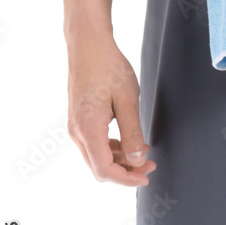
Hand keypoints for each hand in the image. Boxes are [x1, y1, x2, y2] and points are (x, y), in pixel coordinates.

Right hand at [66, 35, 155, 185]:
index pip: (105, 170)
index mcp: (88, 128)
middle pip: (99, 168)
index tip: (146, 175)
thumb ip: (133, 133)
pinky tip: (128, 141)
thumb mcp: (128, 100)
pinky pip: (93, 145)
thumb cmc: (108, 67)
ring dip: (119, 160)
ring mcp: (74, 126)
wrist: (88, 45)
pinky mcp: (77, 120)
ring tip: (143, 152)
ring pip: (96, 158)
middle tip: (150, 164)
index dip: (127, 179)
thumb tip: (138, 160)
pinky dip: (111, 149)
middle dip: (125, 172)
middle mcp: (76, 131)